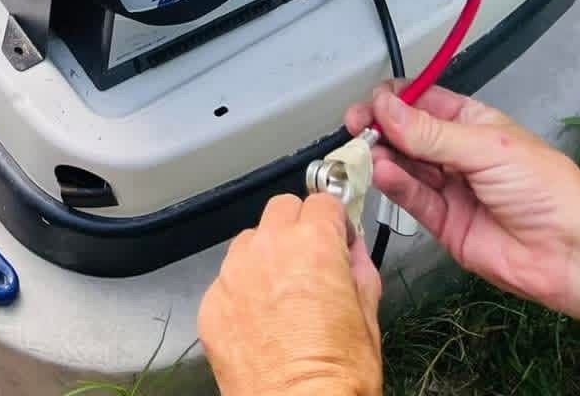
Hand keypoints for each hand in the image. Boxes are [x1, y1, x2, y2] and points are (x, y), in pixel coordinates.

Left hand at [198, 192, 381, 395]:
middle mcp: (267, 247)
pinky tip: (259, 324)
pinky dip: (243, 291)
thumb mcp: (369, 322)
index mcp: (313, 244)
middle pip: (282, 209)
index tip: (339, 242)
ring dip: (267, 255)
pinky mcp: (210, 303)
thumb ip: (360, 272)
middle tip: (312, 264)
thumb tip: (352, 250)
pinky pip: (227, 279)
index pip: (323, 201)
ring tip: (282, 297)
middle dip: (299, 228)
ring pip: (250, 241)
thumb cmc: (340, 377)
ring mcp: (232, 273)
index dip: (335, 222)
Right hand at [346, 84, 579, 342]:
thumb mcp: (486, 147)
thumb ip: (430, 132)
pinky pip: (413, 199)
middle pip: (406, 133)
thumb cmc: (541, 188)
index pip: (422, 102)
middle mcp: (456, 153)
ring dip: (383, 156)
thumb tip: (384, 106)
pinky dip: (394, 185)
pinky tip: (384, 173)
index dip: (395, 100)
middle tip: (357, 127)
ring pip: (405, 165)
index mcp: (471, 123)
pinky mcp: (443, 223)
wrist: (569, 252)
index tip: (372, 104)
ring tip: (366, 152)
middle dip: (380, 127)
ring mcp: (448, 188)